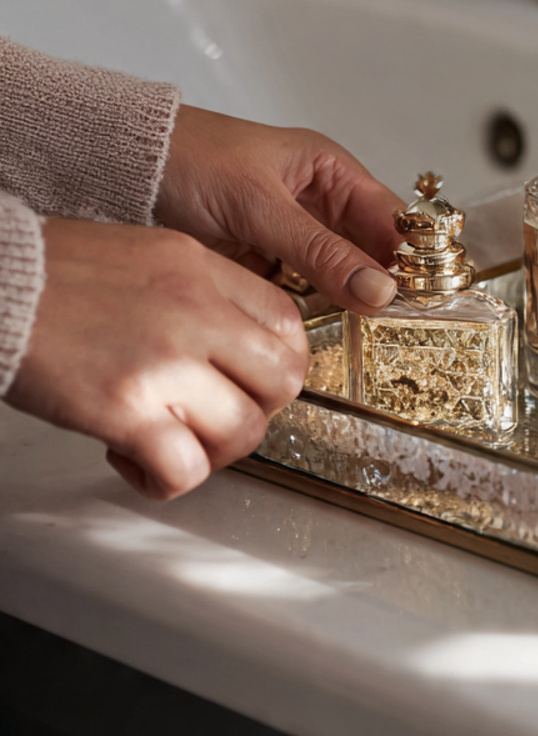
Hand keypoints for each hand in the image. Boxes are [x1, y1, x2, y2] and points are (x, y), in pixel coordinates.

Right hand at [8, 219, 309, 499]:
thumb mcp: (149, 255)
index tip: (254, 381)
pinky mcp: (123, 409)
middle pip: (283, 380)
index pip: (288, 323)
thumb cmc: (51, 273)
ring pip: (244, 430)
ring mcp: (164, 362)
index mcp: (203, 269)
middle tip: (217, 417)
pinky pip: (184, 467)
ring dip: (215, 452)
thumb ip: (200, 292)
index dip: (279, 363)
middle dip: (258, 411)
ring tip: (174, 442)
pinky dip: (167, 479)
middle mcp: (196, 312)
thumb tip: (233, 343)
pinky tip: (136, 462)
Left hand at [155, 106, 402, 314]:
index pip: (390, 218)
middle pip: (369, 252)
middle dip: (380, 284)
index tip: (421, 293)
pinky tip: (320, 328)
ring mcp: (292, 239)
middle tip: (394, 320)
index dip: (410, 253)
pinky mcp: (265, 267)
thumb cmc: (189, 160)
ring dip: (346, 301)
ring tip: (362, 329)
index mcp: (329, 172)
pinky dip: (311, 311)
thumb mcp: (260, 205)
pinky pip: (303, 294)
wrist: (120, 172)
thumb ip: (320, 250)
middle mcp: (318, 205)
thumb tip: (379, 290)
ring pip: (338, 277)